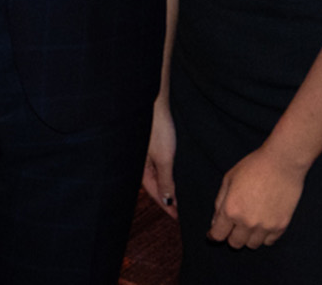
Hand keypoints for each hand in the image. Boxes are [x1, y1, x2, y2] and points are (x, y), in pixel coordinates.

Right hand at [143, 95, 177, 218]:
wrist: (155, 101)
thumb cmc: (157, 128)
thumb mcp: (164, 158)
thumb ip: (166, 181)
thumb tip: (168, 201)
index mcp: (140, 169)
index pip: (155, 194)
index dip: (168, 207)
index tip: (179, 218)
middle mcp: (141, 163)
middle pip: (156, 186)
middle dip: (168, 199)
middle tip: (182, 210)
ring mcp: (147, 154)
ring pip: (158, 176)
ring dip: (169, 186)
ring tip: (181, 195)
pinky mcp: (153, 144)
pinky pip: (160, 165)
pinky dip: (168, 173)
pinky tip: (175, 174)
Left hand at [208, 146, 304, 247]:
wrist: (282, 163)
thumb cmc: (253, 167)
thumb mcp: (228, 180)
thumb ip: (220, 202)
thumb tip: (216, 222)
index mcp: (231, 210)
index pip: (218, 235)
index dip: (214, 235)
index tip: (214, 234)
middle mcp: (247, 222)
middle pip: (235, 243)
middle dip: (231, 236)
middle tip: (234, 226)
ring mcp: (266, 226)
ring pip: (252, 245)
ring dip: (248, 237)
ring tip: (250, 223)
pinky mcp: (281, 226)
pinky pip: (269, 241)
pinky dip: (264, 236)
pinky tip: (263, 224)